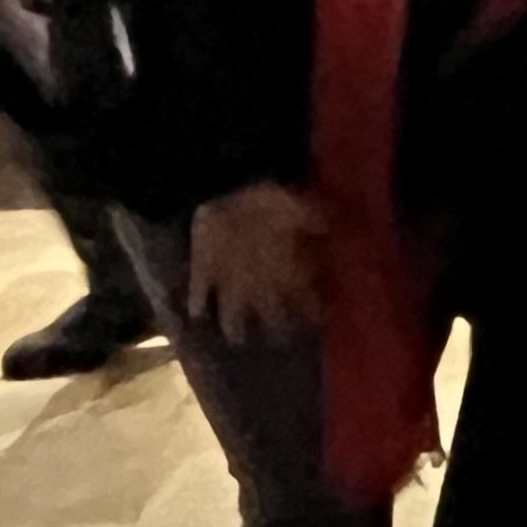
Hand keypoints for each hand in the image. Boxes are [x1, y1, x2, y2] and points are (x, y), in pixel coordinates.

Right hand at [188, 182, 317, 344]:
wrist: (226, 187)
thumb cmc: (272, 198)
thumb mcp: (302, 208)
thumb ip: (316, 222)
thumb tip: (331, 228)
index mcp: (288, 273)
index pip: (306, 303)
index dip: (314, 314)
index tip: (319, 322)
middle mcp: (259, 287)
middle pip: (270, 319)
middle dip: (276, 331)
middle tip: (280, 340)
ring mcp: (227, 283)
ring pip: (231, 319)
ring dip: (235, 331)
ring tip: (237, 339)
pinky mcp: (201, 272)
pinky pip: (198, 295)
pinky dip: (197, 306)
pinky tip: (196, 315)